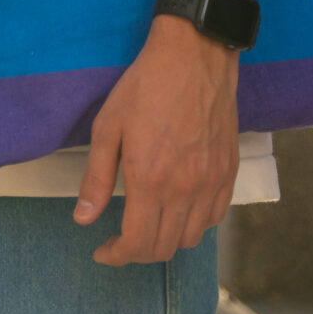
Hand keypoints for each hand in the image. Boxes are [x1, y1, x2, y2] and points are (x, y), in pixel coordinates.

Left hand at [75, 15, 240, 264]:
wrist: (194, 58)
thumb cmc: (145, 87)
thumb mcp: (107, 127)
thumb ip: (97, 178)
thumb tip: (83, 218)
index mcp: (150, 179)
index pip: (138, 242)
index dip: (117, 255)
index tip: (102, 251)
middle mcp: (186, 189)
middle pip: (164, 247)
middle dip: (137, 253)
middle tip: (119, 241)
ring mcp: (212, 183)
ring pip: (191, 238)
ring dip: (165, 241)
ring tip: (145, 226)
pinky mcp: (229, 173)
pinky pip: (213, 218)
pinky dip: (193, 226)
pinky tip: (176, 212)